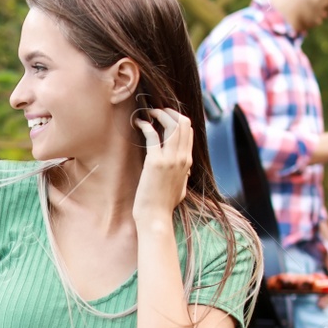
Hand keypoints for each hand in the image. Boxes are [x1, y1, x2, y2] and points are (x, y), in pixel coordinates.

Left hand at [131, 107, 193, 222]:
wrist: (156, 217)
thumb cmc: (164, 204)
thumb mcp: (181, 187)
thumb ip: (184, 174)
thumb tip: (186, 169)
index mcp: (187, 161)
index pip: (189, 130)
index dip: (177, 118)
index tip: (164, 116)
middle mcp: (182, 158)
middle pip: (183, 123)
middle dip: (169, 111)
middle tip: (156, 111)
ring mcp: (170, 159)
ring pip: (171, 125)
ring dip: (159, 114)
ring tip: (148, 113)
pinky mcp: (155, 162)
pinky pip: (153, 135)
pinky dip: (145, 125)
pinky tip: (138, 123)